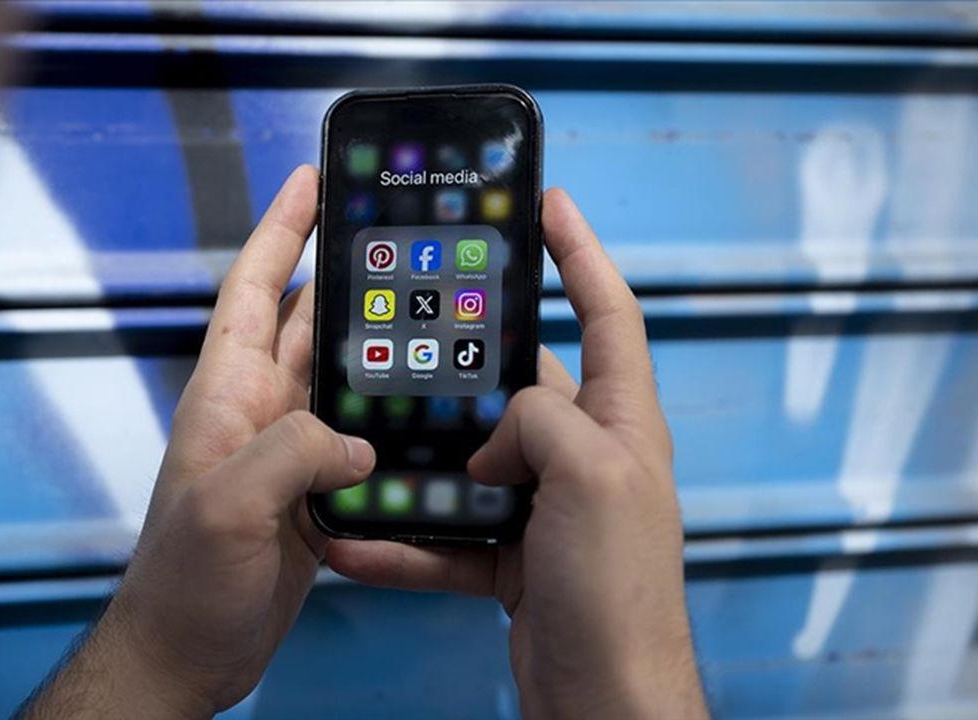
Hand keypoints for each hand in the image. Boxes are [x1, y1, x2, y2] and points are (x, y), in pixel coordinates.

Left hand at [23, 166, 373, 717]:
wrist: (186, 653)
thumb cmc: (183, 583)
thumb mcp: (228, 506)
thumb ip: (289, 453)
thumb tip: (354, 438)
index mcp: (226, 396)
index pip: (255, 294)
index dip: (280, 234)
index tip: (308, 182)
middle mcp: (256, 413)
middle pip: (306, 325)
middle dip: (344, 276)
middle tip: (393, 237)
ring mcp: (285, 453)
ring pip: (337, 379)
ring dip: (374, 346)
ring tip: (426, 311)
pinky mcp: (310, 494)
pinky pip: (354, 438)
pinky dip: (385, 418)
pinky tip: (422, 410)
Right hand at [325, 189, 707, 718]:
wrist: (604, 699)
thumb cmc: (619, 590)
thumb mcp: (591, 477)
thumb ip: (542, 421)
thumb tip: (493, 437)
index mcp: (621, 422)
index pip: (608, 312)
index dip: (580, 253)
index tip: (547, 205)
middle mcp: (585, 457)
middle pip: (522, 387)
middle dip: (467, 368)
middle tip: (414, 336)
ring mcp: (548, 509)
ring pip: (472, 463)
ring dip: (420, 461)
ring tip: (366, 442)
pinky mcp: (513, 558)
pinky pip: (448, 535)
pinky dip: (406, 539)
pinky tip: (357, 541)